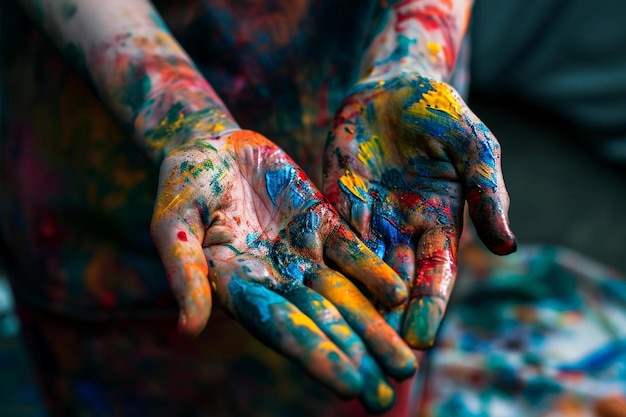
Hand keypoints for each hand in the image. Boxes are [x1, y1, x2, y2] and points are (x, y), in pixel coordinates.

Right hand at [151, 130, 416, 410]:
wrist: (212, 145)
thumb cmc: (182, 184)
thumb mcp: (173, 224)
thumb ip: (184, 273)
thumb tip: (189, 329)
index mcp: (238, 287)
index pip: (280, 327)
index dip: (315, 353)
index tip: (350, 384)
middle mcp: (275, 279)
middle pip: (321, 321)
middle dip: (354, 355)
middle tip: (387, 395)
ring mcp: (301, 253)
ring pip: (344, 294)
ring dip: (373, 327)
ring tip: (404, 364)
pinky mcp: (321, 223)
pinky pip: (352, 250)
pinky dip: (374, 271)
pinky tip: (400, 293)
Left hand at [323, 75, 516, 348]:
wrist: (393, 86)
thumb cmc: (440, 112)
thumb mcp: (474, 145)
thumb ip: (488, 191)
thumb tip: (508, 247)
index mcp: (440, 222)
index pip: (435, 274)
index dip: (429, 305)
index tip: (420, 338)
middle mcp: (402, 229)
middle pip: (393, 282)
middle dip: (386, 319)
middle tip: (375, 357)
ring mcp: (366, 217)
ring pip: (356, 268)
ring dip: (349, 302)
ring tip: (337, 336)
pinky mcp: (333, 201)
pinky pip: (326, 236)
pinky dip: (321, 263)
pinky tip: (308, 288)